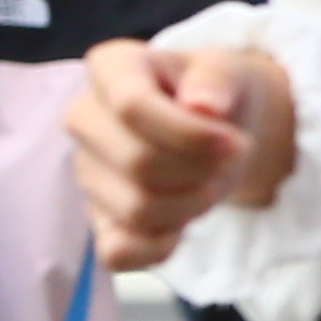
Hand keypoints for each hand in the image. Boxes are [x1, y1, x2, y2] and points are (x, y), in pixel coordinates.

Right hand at [71, 41, 295, 268]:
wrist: (222, 125)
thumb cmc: (217, 91)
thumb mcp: (229, 68)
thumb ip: (217, 77)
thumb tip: (203, 105)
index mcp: (111, 68)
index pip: (132, 106)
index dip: (190, 134)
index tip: (236, 142)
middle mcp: (84, 118)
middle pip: (137, 163)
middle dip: (201, 169)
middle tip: (233, 157)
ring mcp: (86, 171)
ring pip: (136, 209)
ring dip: (194, 203)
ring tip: (212, 180)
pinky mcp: (98, 218)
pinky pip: (118, 252)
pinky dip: (161, 247)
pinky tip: (184, 224)